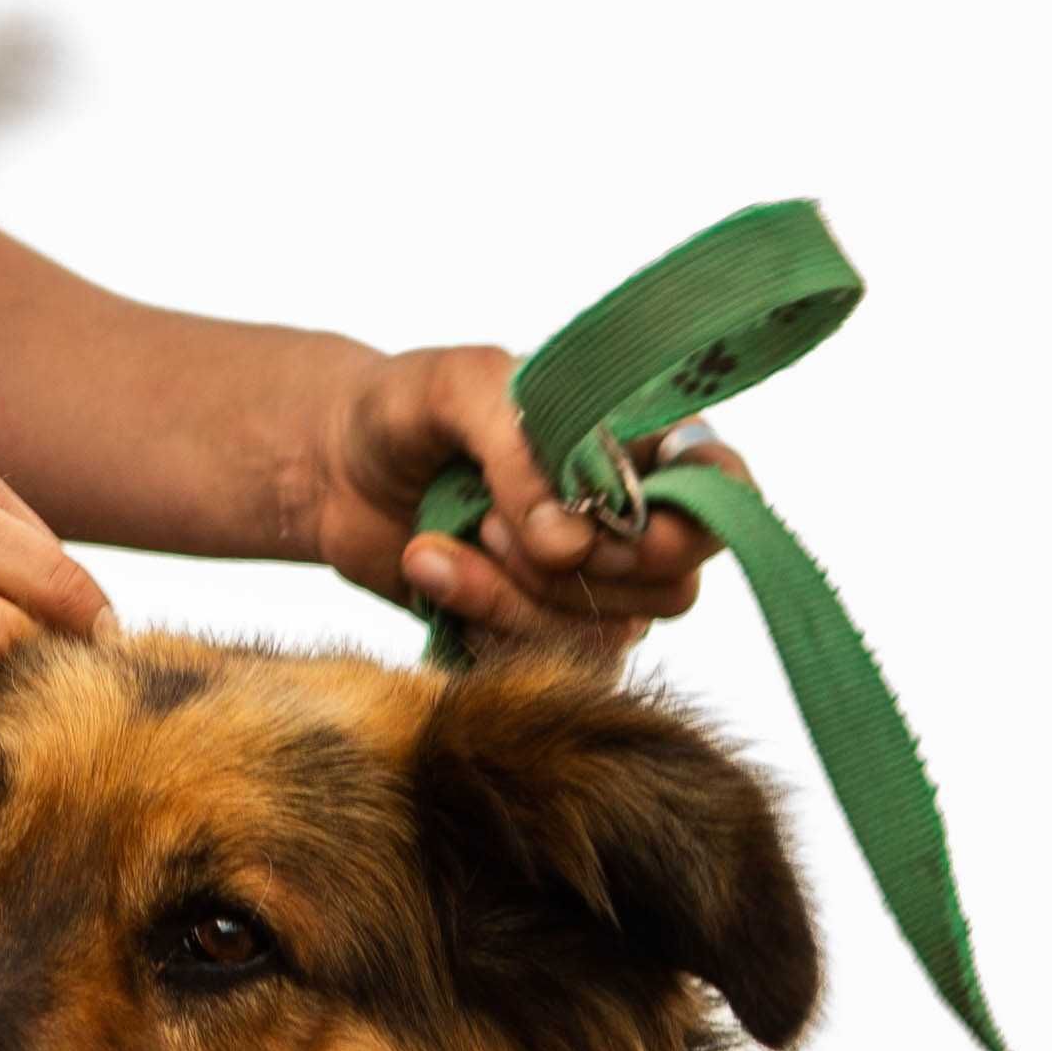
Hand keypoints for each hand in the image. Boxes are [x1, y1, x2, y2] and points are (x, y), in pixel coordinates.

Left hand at [306, 344, 729, 643]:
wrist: (329, 471)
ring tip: (444, 539)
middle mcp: (634, 515)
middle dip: (577, 564)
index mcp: (641, 438)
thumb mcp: (458, 387)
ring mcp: (593, 583)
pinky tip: (433, 573)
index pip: (722, 487)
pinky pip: (552, 663)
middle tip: (494, 519)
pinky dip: (485, 625)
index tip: (617, 522)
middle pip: (671, 581)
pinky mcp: (541, 632)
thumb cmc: (404, 409)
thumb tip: (568, 543)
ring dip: (513, 593)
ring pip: (608, 630)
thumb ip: (522, 447)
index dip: (689, 521)